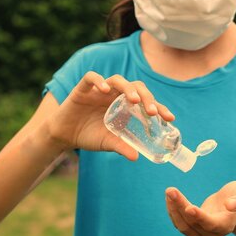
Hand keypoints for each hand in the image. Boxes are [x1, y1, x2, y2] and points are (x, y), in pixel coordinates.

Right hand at [46, 72, 174, 159]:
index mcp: (125, 105)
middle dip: (147, 98)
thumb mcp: (108, 143)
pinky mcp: (83, 88)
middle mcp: (116, 95)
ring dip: (128, 88)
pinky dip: (99, 81)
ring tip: (134, 101)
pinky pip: (91, 78)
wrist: (65, 135)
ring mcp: (100, 90)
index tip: (169, 118)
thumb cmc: (90, 136)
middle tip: (153, 112)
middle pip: (136, 87)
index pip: (146, 101)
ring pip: (117, 80)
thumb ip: (122, 147)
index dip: (159, 107)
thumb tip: (136, 158)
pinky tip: (104, 91)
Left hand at [165, 181, 235, 235]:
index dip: (199, 217)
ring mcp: (202, 235)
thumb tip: (230, 205)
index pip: (210, 224)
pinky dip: (173, 211)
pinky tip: (170, 198)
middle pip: (193, 223)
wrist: (232, 206)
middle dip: (180, 206)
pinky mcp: (193, 231)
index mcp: (226, 225)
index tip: (189, 207)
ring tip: (169, 191)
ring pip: (183, 226)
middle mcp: (213, 234)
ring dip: (173, 209)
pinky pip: (179, 224)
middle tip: (171, 190)